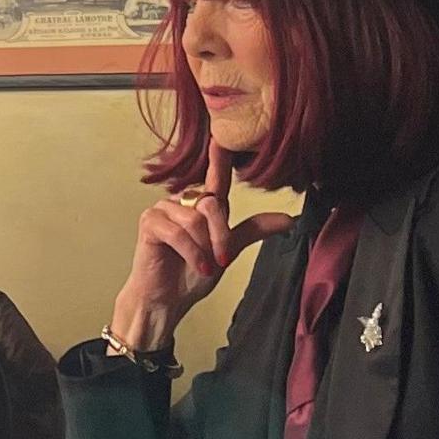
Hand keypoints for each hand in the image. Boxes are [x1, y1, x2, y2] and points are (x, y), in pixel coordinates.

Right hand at [108, 144, 293, 351]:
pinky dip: (191, 253)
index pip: (215, 179)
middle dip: (220, 236)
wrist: (167, 300)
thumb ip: (253, 230)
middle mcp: (182, 202)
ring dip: (204, 249)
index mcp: (202, 206)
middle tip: (221, 260)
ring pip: (196, 221)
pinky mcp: (150, 223)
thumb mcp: (228, 251)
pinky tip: (196, 266)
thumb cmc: (191, 275)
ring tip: (204, 265)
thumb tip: (289, 219)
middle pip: (212, 206)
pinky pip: (179, 232)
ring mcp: (163, 210)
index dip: (220, 159)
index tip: (223, 138)